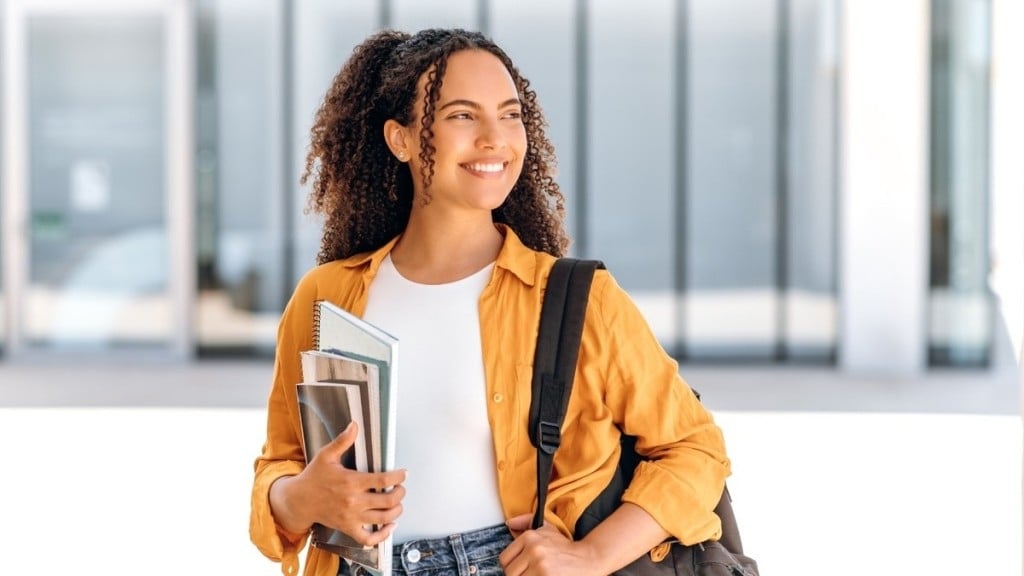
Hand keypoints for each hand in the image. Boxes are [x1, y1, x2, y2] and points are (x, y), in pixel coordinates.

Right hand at [272, 421, 405, 545]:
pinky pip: (368, 538)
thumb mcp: (326, 455)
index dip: (398, 477)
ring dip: (396, 511)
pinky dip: (382, 535)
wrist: (298, 501)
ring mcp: (351, 517)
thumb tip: (354, 425)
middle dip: (400, 493)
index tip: (403, 473)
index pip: (383, 479)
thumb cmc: (313, 478)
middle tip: (401, 488)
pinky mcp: (348, 528)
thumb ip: (343, 441)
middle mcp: (353, 501)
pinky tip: (389, 526)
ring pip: (383, 519)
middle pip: (388, 501)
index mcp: (351, 482)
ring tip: (397, 503)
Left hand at [499, 514, 599, 575]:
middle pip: (509, 573)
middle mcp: (534, 550)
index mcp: (530, 537)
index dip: (512, 566)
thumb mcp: (547, 529)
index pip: (504, 559)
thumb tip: (509, 523)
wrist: (588, 559)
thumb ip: (526, 521)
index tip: (520, 568)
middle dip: (519, 575)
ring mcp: (540, 566)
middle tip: (531, 573)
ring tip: (537, 575)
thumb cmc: (566, 548)